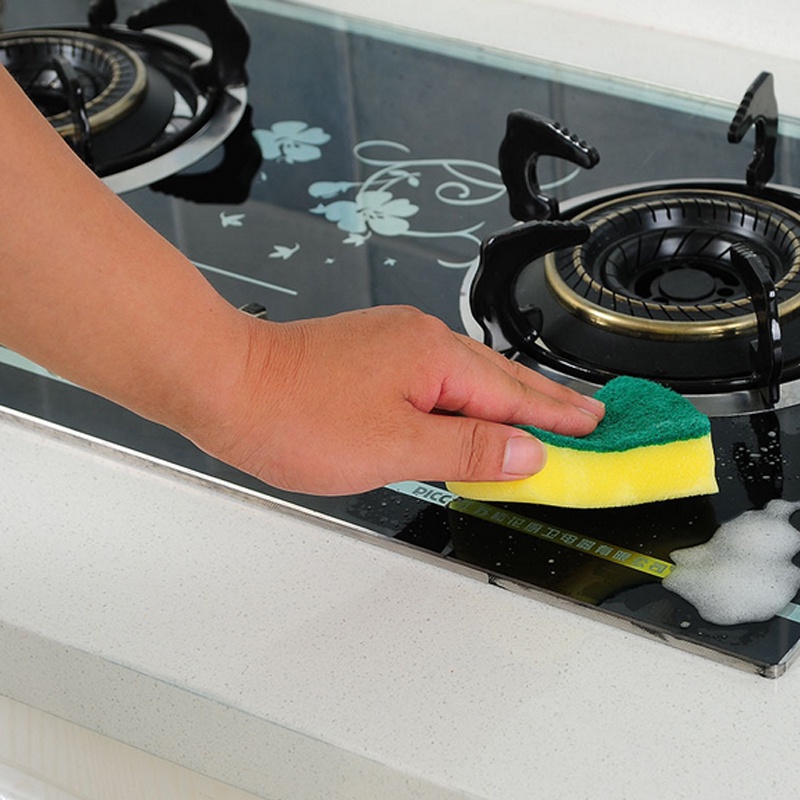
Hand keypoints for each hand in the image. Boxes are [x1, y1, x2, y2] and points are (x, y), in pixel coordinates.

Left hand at [194, 306, 603, 494]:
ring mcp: (394, 343)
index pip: (515, 395)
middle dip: (544, 403)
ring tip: (541, 421)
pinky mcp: (372, 355)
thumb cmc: (297, 416)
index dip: (558, 417)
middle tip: (587, 418)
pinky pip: (436, 379)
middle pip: (498, 379)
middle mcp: (420, 339)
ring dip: (505, 402)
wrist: (226, 385)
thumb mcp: (395, 447)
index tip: (596, 427)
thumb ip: (468, 451)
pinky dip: (464, 401)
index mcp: (435, 357)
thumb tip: (527, 453)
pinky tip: (469, 415)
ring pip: (466, 378)